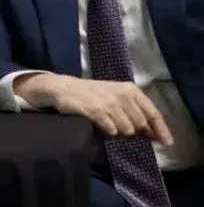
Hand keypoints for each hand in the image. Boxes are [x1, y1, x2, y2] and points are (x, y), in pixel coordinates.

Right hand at [15, 73, 173, 144]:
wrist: (65, 88)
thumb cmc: (94, 94)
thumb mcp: (117, 97)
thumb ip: (135, 112)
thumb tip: (153, 133)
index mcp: (131, 90)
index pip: (153, 113)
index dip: (161, 130)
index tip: (166, 143)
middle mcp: (123, 95)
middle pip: (140, 124)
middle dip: (134, 131)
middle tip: (121, 128)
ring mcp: (109, 103)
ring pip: (127, 129)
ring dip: (120, 132)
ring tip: (109, 125)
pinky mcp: (96, 111)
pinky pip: (111, 130)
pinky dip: (109, 132)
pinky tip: (102, 127)